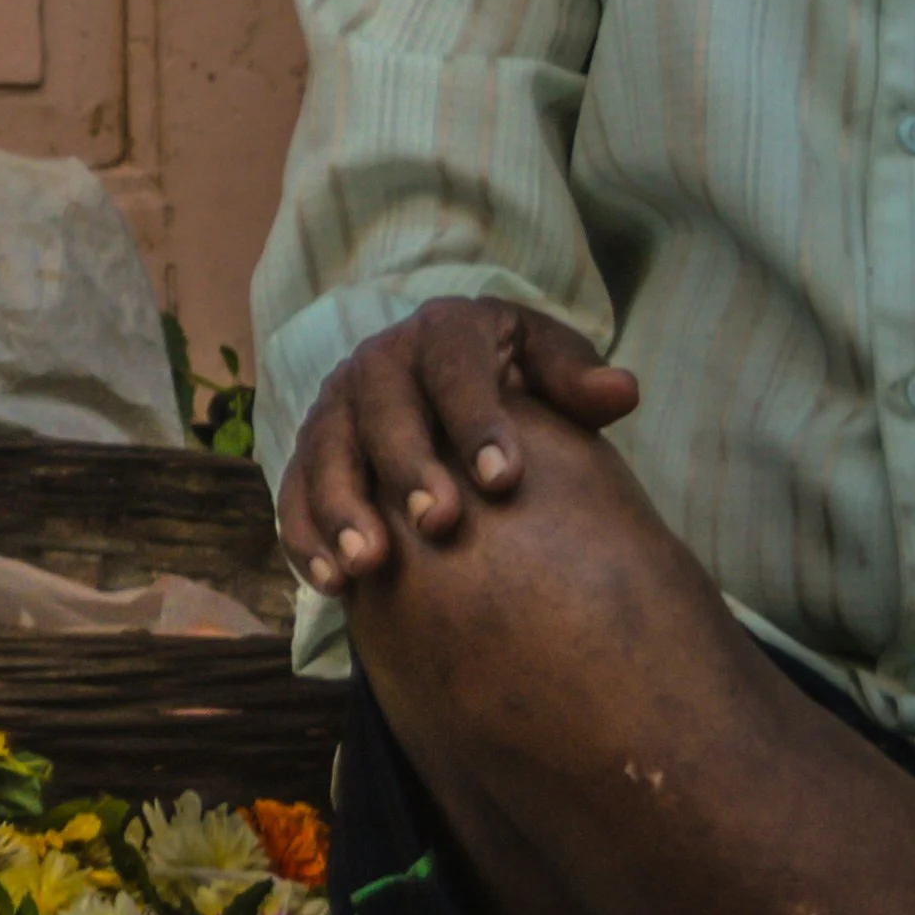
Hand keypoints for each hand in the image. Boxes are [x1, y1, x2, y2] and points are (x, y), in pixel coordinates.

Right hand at [275, 297, 640, 594]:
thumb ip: (578, 379)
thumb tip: (621, 392)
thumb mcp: (549, 364)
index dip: (476, 421)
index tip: (505, 481)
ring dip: (341, 507)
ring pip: (325, 452)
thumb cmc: (512, 381)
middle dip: (407, 466)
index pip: (454, 367)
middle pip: (381, 408)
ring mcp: (336, 407)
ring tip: (369, 563)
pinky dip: (304, 536)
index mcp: (442, 331)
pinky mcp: (309, 452)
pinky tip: (333, 584)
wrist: (449, 385)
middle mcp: (378, 362)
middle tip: (438, 523)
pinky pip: (293, 491)